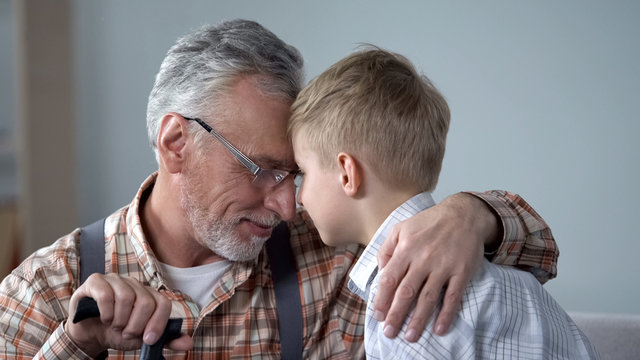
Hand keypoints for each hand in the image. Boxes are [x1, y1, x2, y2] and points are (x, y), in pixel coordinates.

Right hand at [65, 273, 192, 356]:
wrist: (91, 333)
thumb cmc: (118, 332)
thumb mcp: (142, 339)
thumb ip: (165, 340)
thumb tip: (188, 343)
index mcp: (149, 295)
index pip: (163, 303)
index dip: (157, 323)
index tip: (148, 339)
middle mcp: (135, 284)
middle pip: (145, 302)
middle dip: (135, 325)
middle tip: (125, 332)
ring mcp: (116, 280)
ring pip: (126, 298)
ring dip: (119, 320)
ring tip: (114, 326)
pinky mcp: (96, 281)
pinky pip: (105, 295)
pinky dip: (106, 313)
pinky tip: (104, 319)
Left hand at [374, 192, 499, 340]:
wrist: (464, 214)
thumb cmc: (428, 223)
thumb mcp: (400, 228)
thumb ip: (386, 250)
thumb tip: (380, 273)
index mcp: (406, 249)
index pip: (390, 279)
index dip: (382, 299)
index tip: (378, 316)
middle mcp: (423, 258)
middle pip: (406, 292)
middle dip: (396, 314)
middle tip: (389, 333)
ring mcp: (443, 266)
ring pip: (428, 297)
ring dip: (418, 319)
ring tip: (410, 336)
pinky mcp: (461, 271)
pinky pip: (453, 296)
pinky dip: (446, 314)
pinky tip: (439, 328)